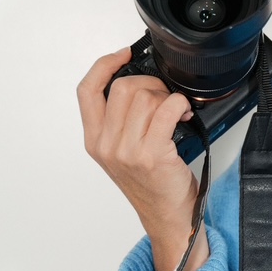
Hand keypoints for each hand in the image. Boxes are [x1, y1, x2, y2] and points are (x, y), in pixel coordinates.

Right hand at [77, 47, 209, 270]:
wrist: (167, 216)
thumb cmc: (152, 184)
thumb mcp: (123, 152)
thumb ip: (121, 120)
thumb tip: (140, 84)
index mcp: (94, 140)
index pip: (88, 90)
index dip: (105, 65)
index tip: (125, 54)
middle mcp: (106, 145)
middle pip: (124, 87)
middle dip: (151, 84)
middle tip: (165, 98)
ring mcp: (128, 150)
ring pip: (146, 97)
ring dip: (168, 97)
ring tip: (176, 112)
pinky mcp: (152, 154)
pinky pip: (166, 110)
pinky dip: (179, 104)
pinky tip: (183, 113)